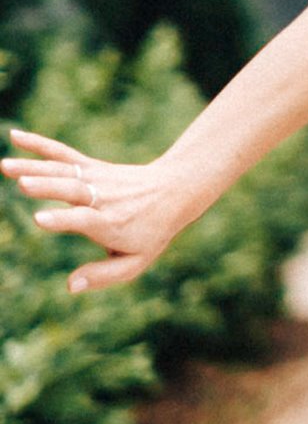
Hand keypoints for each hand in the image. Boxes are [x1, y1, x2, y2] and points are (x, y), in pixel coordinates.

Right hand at [2, 129, 198, 292]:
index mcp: (111, 223)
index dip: (63, 220)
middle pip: (72, 190)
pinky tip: (14, 137)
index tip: (40, 219)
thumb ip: (103, 275)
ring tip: (4, 166)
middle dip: (47, 187)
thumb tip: (70, 286)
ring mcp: (95, 178)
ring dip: (33, 166)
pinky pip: (63, 154)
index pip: (84, 220)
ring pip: (63, 171)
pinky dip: (39, 144)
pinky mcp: (91, 166)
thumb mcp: (136, 261)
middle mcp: (102, 198)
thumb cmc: (151, 232)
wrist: (174, 191)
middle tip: (22, 184)